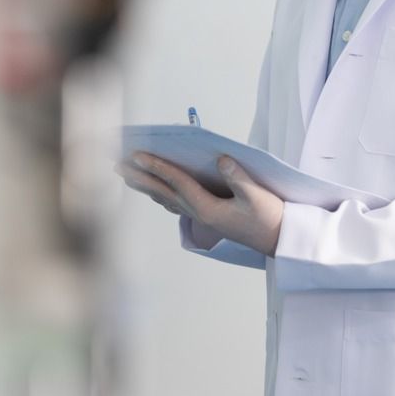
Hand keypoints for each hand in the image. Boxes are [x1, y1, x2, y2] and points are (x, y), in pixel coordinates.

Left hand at [112, 152, 283, 255]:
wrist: (278, 239)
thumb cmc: (269, 217)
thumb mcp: (257, 196)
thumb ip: (239, 178)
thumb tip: (221, 159)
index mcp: (207, 209)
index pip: (176, 183)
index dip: (157, 167)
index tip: (137, 155)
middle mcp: (199, 214)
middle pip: (162, 192)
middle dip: (139, 177)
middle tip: (116, 165)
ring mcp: (201, 216)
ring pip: (166, 198)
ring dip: (146, 186)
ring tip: (127, 176)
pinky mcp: (207, 216)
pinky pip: (176, 202)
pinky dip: (161, 193)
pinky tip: (155, 191)